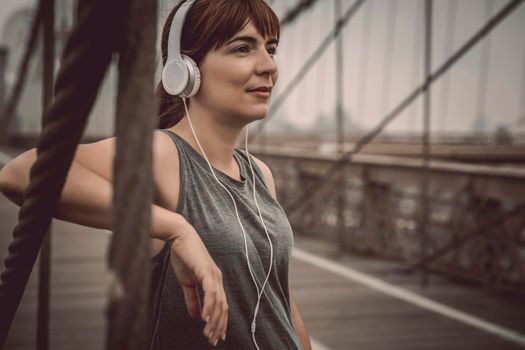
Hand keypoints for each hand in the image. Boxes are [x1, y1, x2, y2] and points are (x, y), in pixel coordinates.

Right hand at [169, 222, 227, 346]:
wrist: (179, 237)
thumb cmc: (183, 257)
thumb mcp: (187, 282)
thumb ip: (192, 299)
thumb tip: (196, 316)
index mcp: (214, 281)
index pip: (221, 305)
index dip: (220, 322)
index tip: (217, 337)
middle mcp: (217, 279)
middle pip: (223, 307)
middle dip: (219, 326)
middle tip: (213, 341)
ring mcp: (213, 275)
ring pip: (218, 302)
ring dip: (214, 320)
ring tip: (208, 334)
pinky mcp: (206, 271)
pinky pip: (211, 292)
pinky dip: (210, 306)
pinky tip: (205, 318)